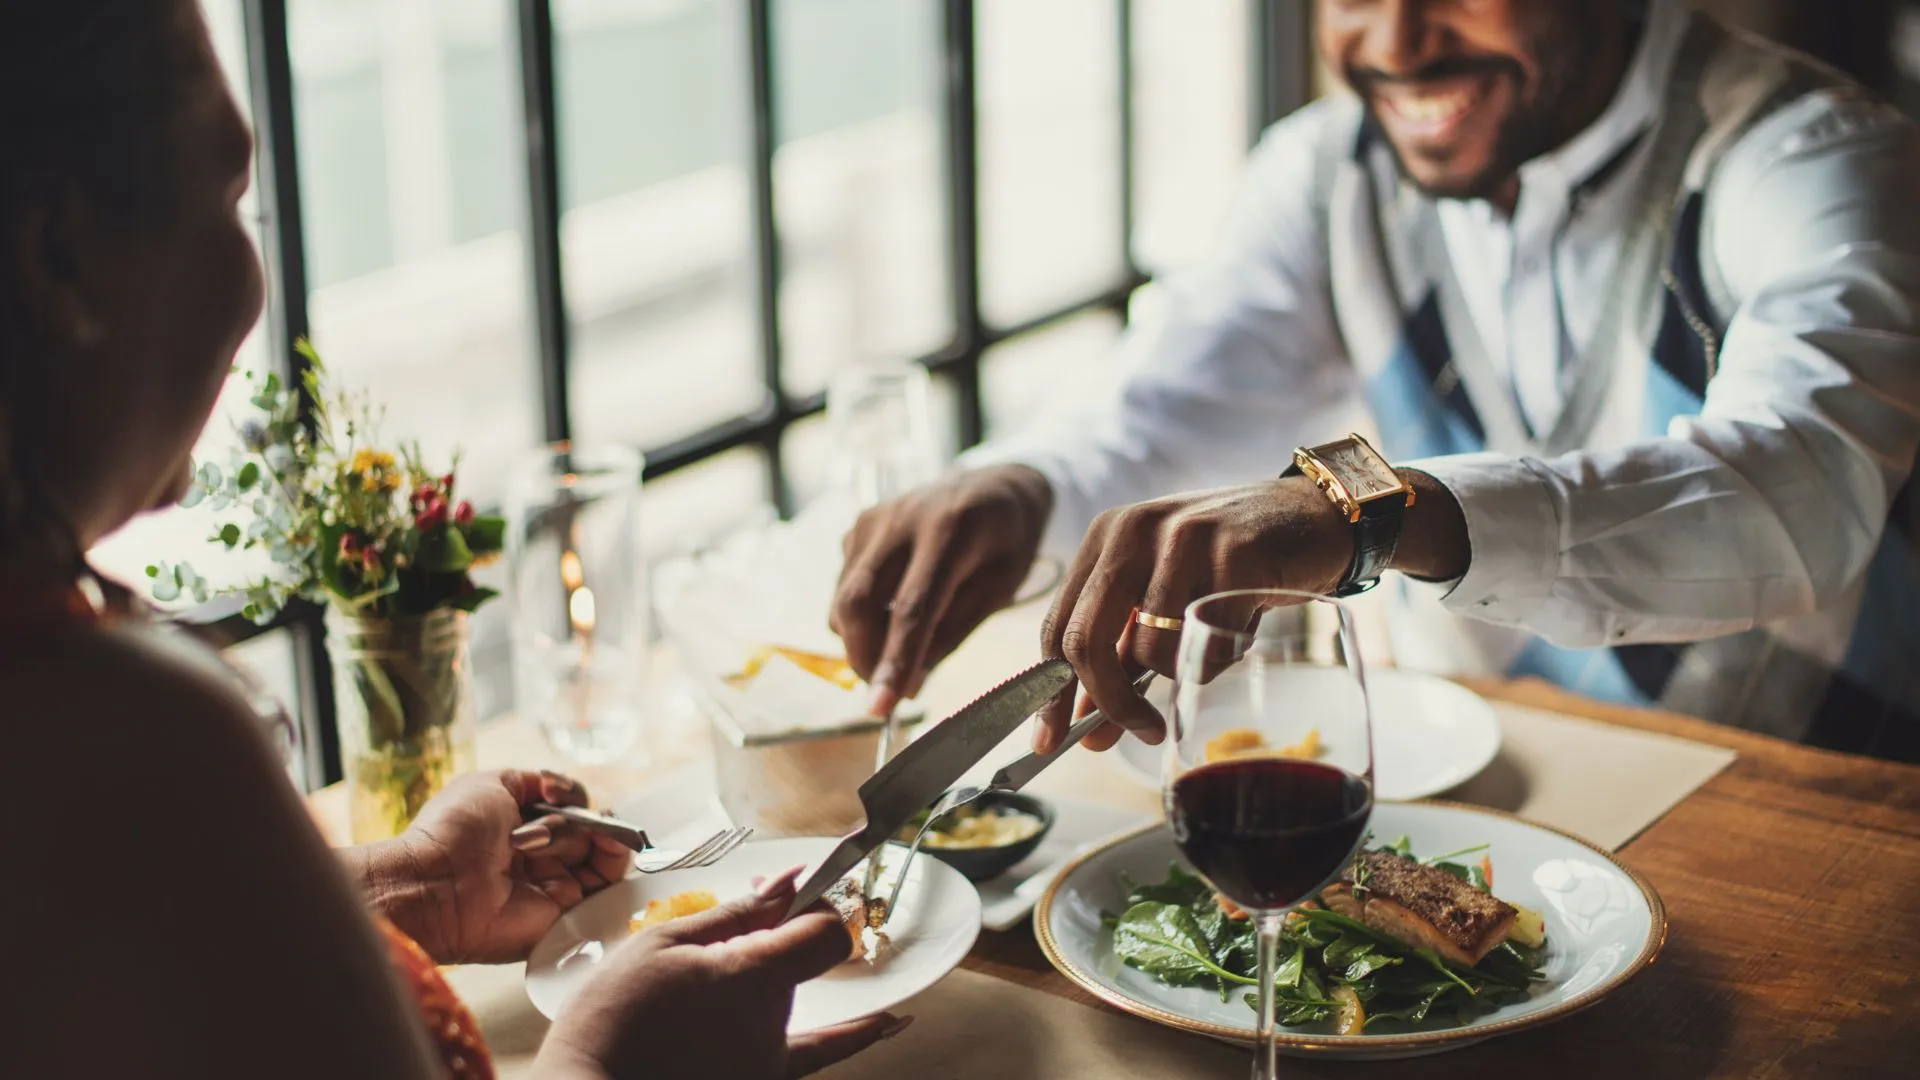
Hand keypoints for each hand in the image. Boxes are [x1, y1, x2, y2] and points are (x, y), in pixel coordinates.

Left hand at [345, 769, 632, 964]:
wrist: (436, 884)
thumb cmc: (455, 830)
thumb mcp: (490, 784)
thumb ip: (532, 781)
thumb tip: (561, 789)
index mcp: (521, 829)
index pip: (569, 809)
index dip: (571, 797)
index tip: (555, 792)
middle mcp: (542, 858)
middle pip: (588, 828)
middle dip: (573, 818)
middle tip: (545, 824)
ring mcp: (557, 885)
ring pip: (600, 848)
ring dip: (578, 834)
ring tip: (538, 843)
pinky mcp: (568, 910)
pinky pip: (608, 882)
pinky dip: (614, 855)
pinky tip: (605, 840)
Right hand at [537, 868, 907, 1079]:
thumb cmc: (612, 1016)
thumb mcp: (665, 945)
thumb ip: (736, 914)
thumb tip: (791, 879)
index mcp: (750, 980)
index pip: (825, 930)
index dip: (813, 905)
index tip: (792, 892)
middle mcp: (772, 1024)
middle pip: (800, 960)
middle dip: (777, 930)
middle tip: (745, 906)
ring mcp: (769, 1060)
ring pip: (791, 996)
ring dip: (775, 970)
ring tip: (739, 957)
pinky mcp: (760, 1079)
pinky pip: (820, 1054)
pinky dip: (856, 1033)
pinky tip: (893, 1021)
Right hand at [831, 464, 1053, 715]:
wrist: (996, 485)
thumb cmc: (1007, 541)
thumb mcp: (999, 588)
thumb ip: (953, 633)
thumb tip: (908, 685)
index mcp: (950, 530)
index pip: (912, 608)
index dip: (894, 662)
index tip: (881, 709)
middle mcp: (901, 518)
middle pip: (858, 602)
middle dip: (864, 658)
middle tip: (888, 691)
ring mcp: (874, 519)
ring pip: (843, 598)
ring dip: (862, 641)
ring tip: (900, 652)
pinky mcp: (858, 526)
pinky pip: (844, 585)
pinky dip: (861, 616)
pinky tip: (893, 614)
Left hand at [1036, 479, 1351, 754]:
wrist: (1315, 517)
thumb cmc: (1232, 563)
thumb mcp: (1164, 595)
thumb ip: (1123, 653)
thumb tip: (1090, 730)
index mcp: (1106, 537)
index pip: (1057, 626)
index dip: (1050, 693)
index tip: (1050, 741)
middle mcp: (1133, 530)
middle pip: (1085, 641)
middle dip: (1107, 703)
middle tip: (1139, 732)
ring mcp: (1182, 538)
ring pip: (1150, 650)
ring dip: (1184, 669)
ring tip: (1215, 639)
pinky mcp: (1233, 554)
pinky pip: (1208, 644)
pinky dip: (1222, 656)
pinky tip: (1242, 625)